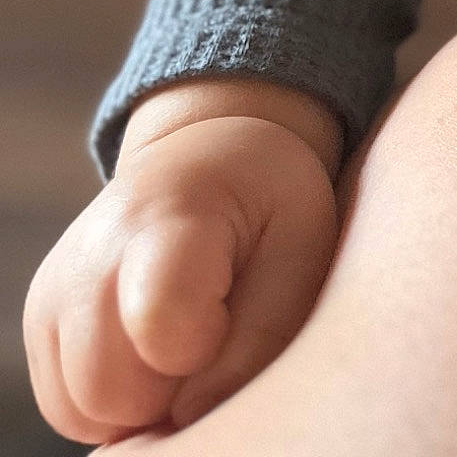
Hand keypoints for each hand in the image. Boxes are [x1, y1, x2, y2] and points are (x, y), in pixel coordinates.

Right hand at [24, 115, 337, 443]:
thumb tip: (191, 415)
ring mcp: (55, 287)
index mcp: (169, 216)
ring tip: (183, 336)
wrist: (207, 157)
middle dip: (169, 391)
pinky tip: (150, 349)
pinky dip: (113, 400)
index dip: (204, 348)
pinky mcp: (40, 318)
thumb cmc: (267, 203)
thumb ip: (260, 336)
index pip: (158, 320)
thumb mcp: (299, 249)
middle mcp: (93, 250)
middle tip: (210, 335)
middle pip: (109, 389)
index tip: (231, 313)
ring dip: (140, 400)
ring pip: (81, 410)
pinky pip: (68, 409)